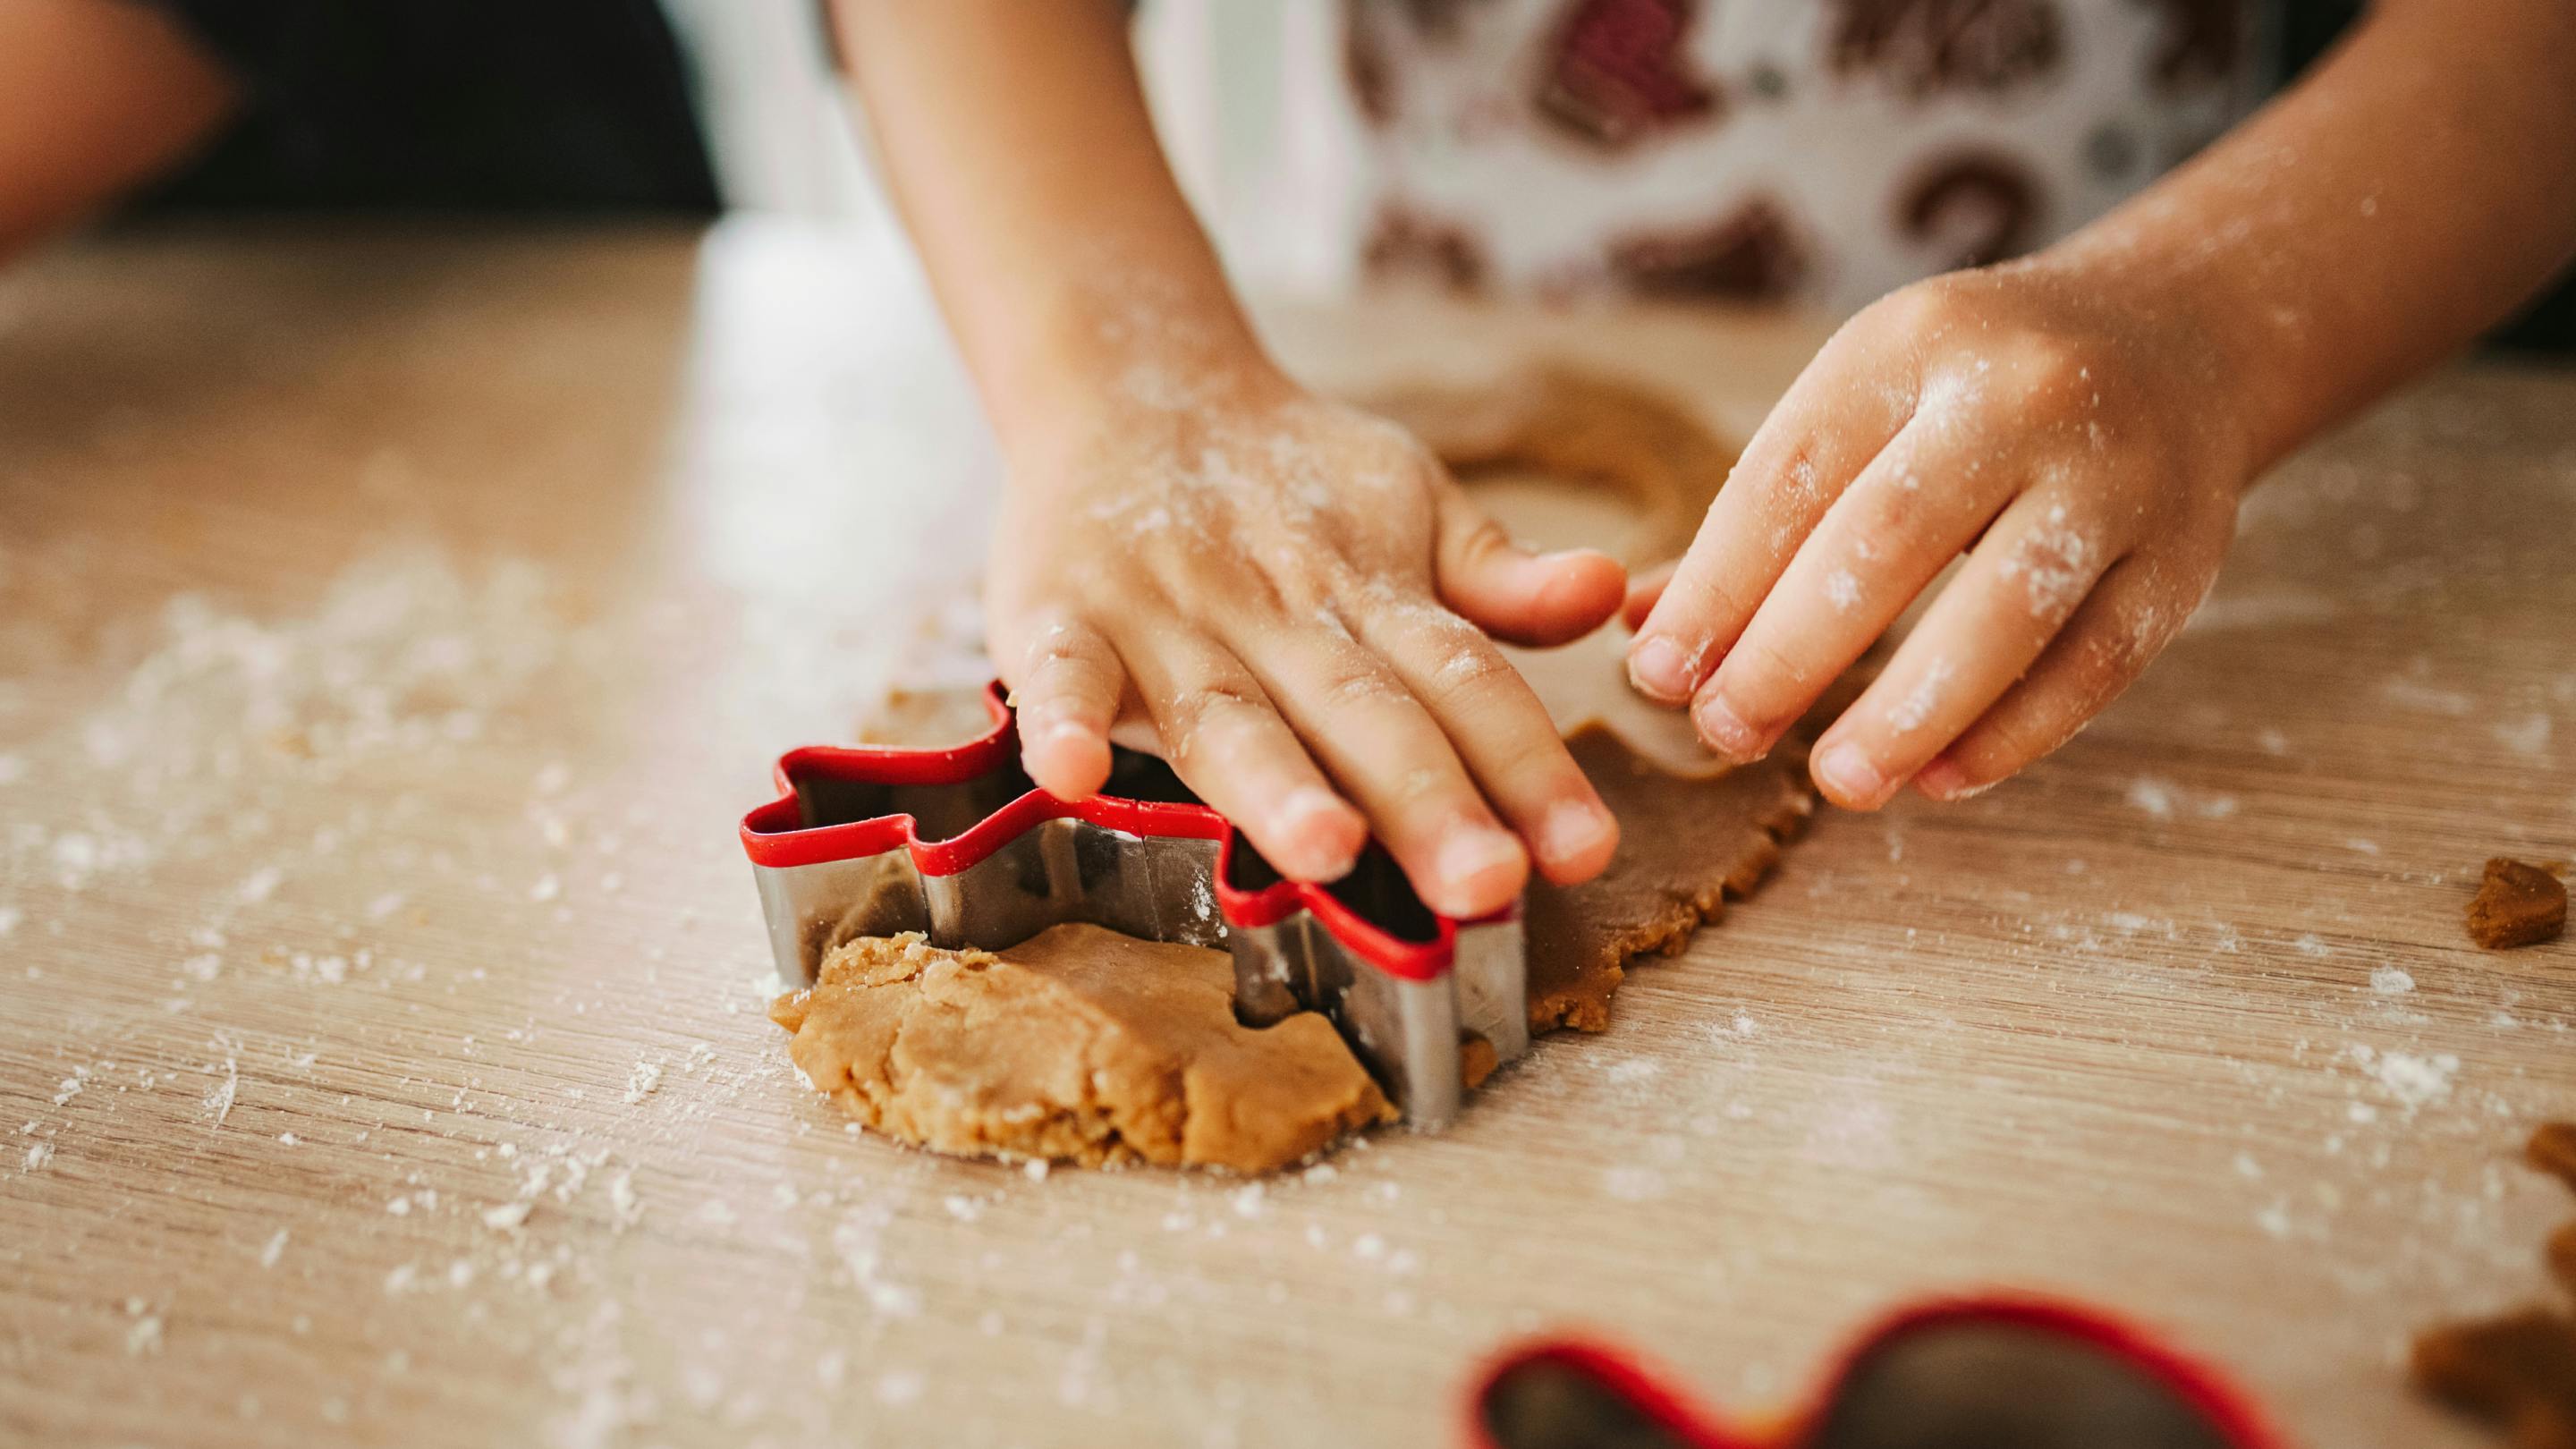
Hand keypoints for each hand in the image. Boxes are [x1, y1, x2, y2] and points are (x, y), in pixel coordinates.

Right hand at [986, 362, 1626, 917]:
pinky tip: (1071, 772)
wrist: (1137, 383)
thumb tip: (1606, 591)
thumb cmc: (1294, 486)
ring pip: (1229, 714)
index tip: (1583, 850)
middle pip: (1361, 714)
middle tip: (1490, 882)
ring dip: (1275, 782)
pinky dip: (1060, 718)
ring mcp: (1164, 618)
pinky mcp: (1061, 613)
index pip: (1464, 685)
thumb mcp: (1411, 510)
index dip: (1525, 766)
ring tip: (1327, 847)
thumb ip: (1498, 577)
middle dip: (1426, 800)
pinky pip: (1058, 671)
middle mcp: (1277, 616)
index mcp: (1372, 599)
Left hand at [1624, 261, 2254, 806]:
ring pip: (2005, 611)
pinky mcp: (2184, 556)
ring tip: (1836, 783)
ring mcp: (2116, 474)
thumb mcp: (1863, 403)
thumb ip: (1757, 517)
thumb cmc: (1970, 391)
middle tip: (1726, 734)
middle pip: (1887, 541)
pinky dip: (2014, 734)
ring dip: (1909, 713)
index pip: (1791, 475)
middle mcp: (2019, 395)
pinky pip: (2095, 664)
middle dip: (1790, 654)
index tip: (1659, 672)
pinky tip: (1940, 780)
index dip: (1717, 585)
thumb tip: (1644, 634)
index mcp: (1910, 344)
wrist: (2177, 337)